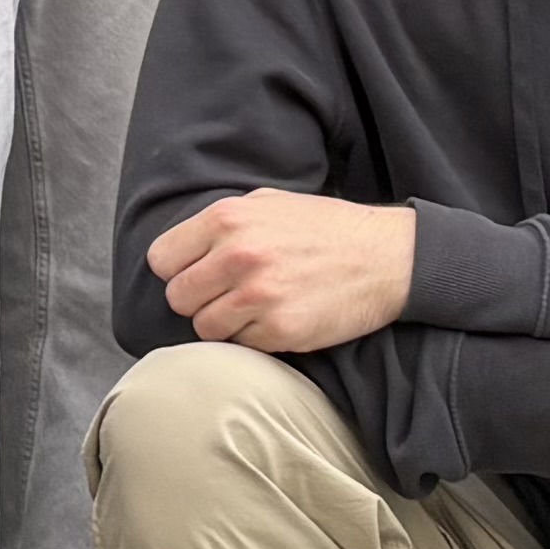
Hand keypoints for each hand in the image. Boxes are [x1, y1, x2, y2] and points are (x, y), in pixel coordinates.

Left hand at [144, 187, 417, 355]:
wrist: (387, 257)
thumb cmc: (325, 228)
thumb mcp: (267, 203)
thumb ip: (222, 223)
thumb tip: (183, 248)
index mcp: (227, 219)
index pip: (162, 259)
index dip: (177, 270)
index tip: (197, 274)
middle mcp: (237, 256)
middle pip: (178, 297)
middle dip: (198, 300)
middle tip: (227, 295)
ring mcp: (258, 296)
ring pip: (204, 327)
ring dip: (224, 323)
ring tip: (254, 308)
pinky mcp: (280, 330)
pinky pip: (241, 345)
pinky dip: (254, 338)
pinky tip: (278, 319)